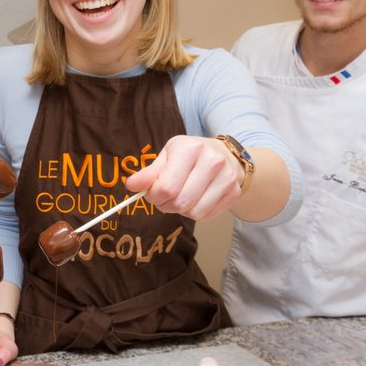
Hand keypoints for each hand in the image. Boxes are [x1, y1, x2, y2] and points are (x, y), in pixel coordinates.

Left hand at [126, 135, 240, 220]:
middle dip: (165, 205)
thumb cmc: (189, 155)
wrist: (223, 154)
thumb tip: (131, 185)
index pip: (166, 187)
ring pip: (194, 212)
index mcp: (190, 149)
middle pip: (180, 202)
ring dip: (180, 211)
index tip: (151, 193)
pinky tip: (195, 199)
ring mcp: (227, 177)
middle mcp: (212, 161)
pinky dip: (195, 213)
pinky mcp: (234, 192)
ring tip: (180, 196)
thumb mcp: (167, 156)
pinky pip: (206, 216)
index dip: (153, 196)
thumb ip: (148, 173)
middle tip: (164, 197)